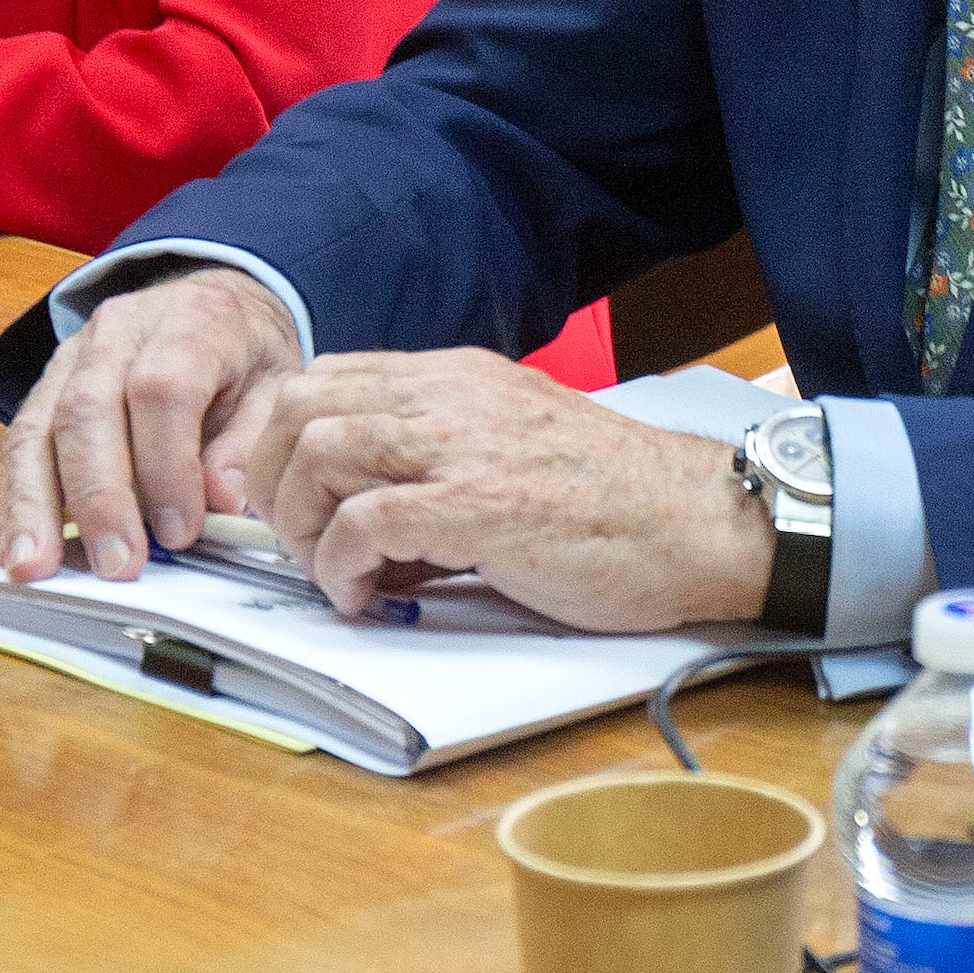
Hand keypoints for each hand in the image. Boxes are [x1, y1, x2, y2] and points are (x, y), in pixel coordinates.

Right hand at [0, 269, 314, 582]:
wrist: (215, 304)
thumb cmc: (244, 353)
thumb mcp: (274, 386)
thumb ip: (248, 444)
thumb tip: (220, 501)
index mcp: (191, 321)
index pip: (164, 390)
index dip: (167, 467)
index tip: (181, 532)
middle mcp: (121, 330)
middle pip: (89, 408)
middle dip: (99, 497)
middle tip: (117, 564)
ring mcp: (74, 355)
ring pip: (39, 425)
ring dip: (35, 504)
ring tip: (36, 565)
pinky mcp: (46, 384)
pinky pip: (20, 440)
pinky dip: (17, 498)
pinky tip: (19, 545)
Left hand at [244, 348, 775, 634]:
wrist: (700, 520)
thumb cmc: (621, 501)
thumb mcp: (519, 443)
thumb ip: (447, 458)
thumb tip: (374, 519)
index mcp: (461, 377)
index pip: (328, 376)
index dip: (284, 441)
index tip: (293, 500)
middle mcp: (454, 395)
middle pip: (302, 405)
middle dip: (273, 481)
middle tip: (298, 541)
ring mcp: (465, 446)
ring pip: (319, 451)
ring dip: (303, 525)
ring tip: (334, 573)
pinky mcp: (480, 505)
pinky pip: (365, 521)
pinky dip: (341, 566)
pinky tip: (365, 597)